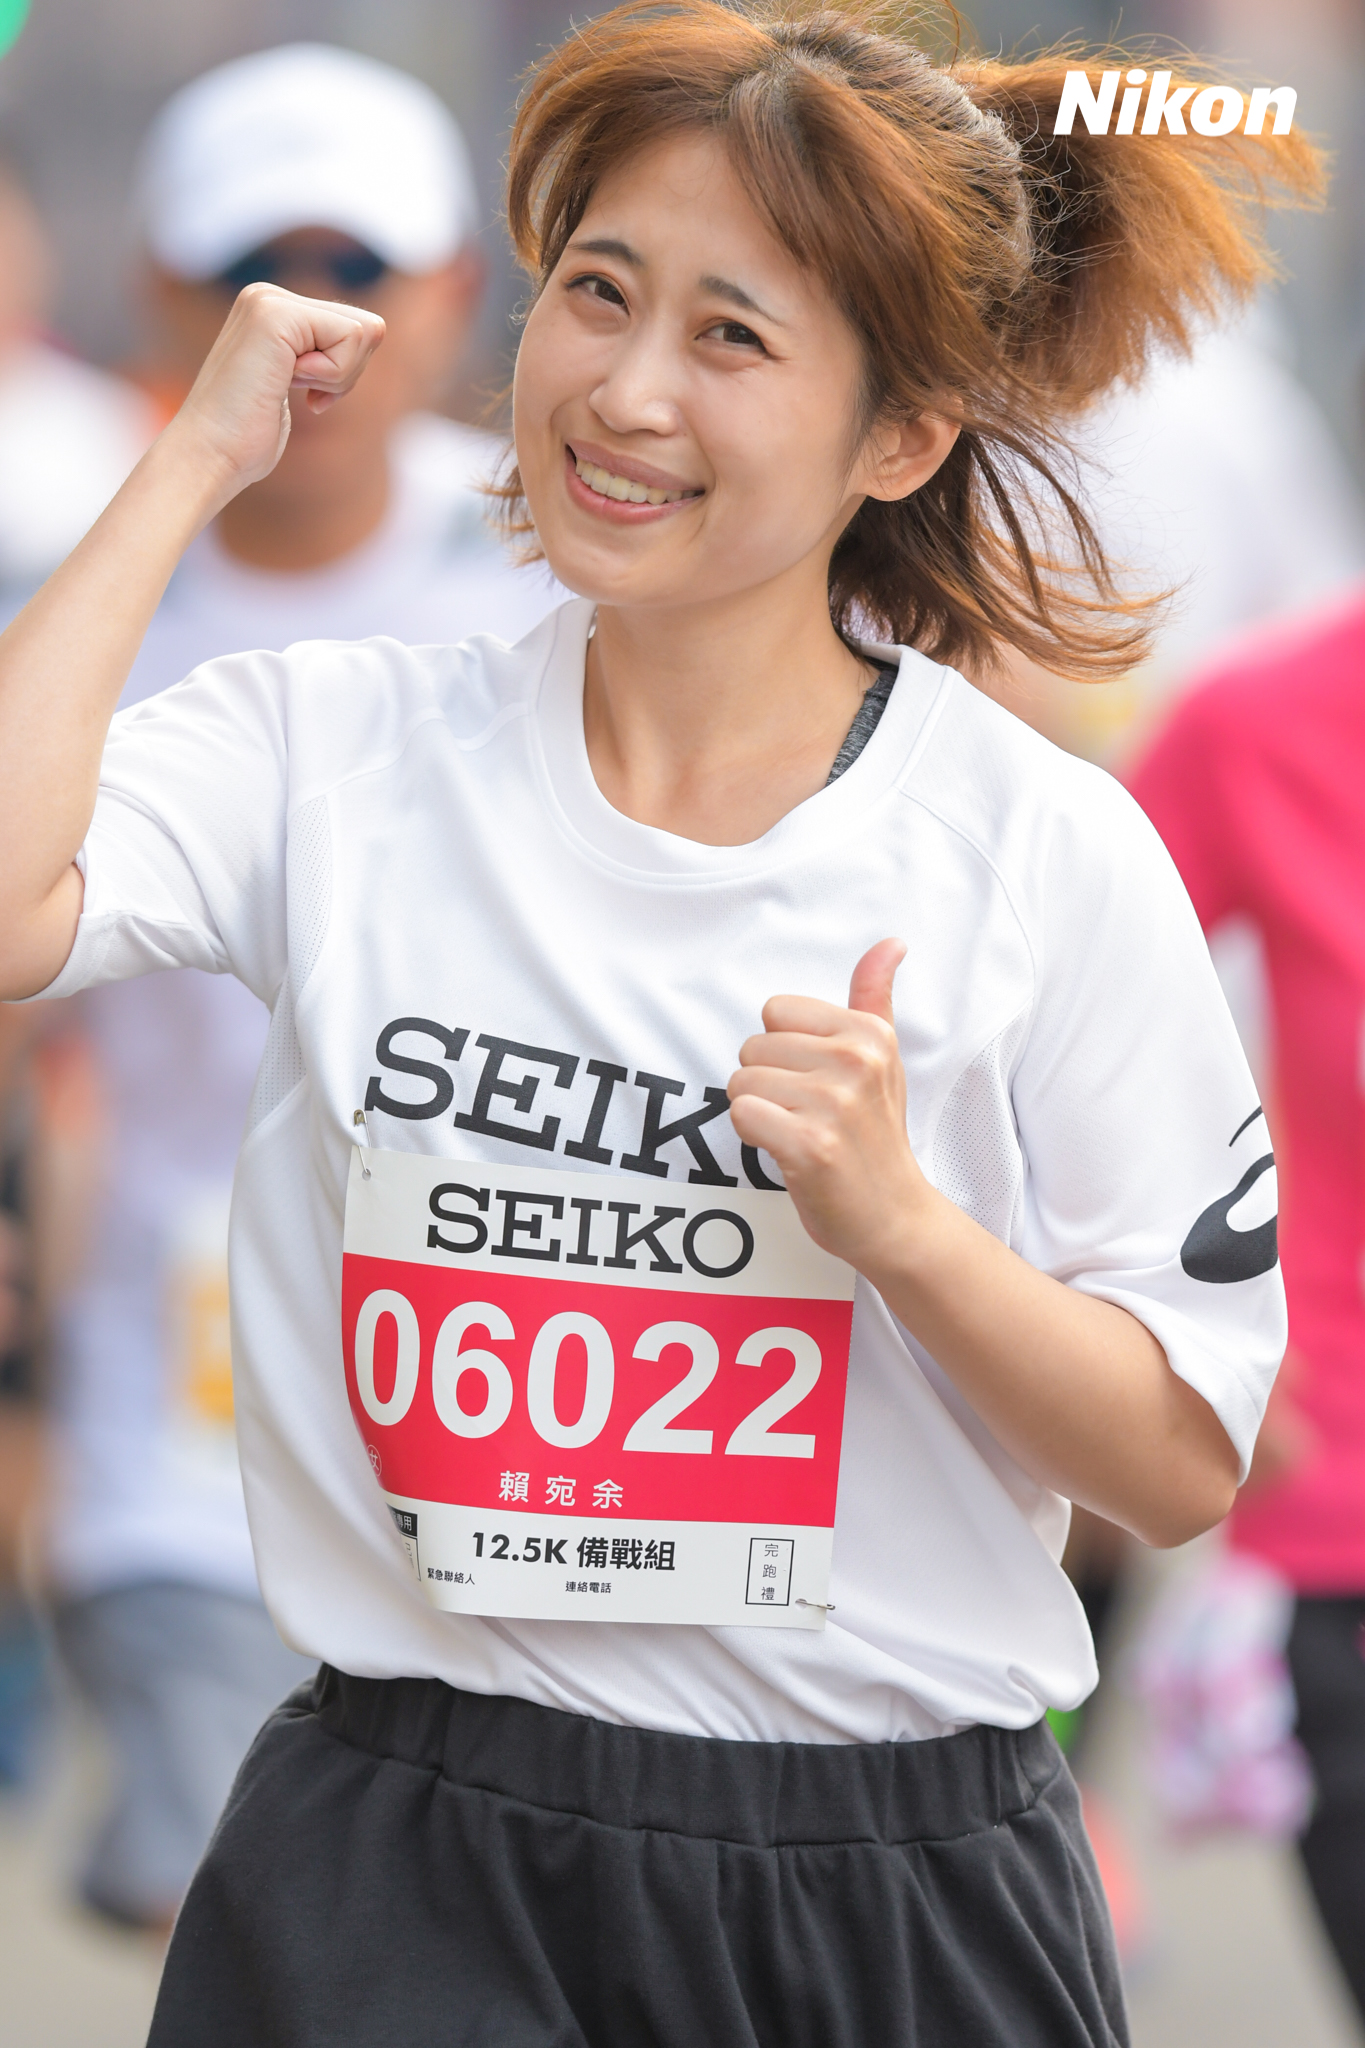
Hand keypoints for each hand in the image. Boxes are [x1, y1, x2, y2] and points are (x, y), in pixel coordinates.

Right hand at [167, 283, 385, 507]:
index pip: (355, 329)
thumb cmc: (248, 438)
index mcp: (273, 310)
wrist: (208, 456)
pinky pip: (350, 339)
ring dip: (338, 379)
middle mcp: (268, 296)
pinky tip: (287, 385)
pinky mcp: (275, 315)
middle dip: (347, 375)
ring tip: (288, 389)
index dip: (344, 375)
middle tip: (303, 395)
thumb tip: (379, 327)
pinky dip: (331, 377)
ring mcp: (269, 300)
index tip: (307, 395)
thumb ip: (335, 354)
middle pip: (365, 328)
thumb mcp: (302, 386)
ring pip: (363, 332)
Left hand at [727, 937, 929, 1272]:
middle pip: (752, 1046)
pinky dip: (754, 1138)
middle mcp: (856, 1061)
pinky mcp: (811, 1144)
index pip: (774, 1011)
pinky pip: (741, 1115)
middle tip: (807, 1115)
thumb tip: (891, 942)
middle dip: (767, 1083)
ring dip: (759, 1113)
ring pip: (740, 1082)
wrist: (893, 1216)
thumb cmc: (876, 1135)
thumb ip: (874, 997)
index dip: (782, 1050)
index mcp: (869, 1034)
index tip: (816, 1082)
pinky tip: (789, 1152)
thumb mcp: (883, 1059)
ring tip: (800, 1133)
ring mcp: (834, 1103)